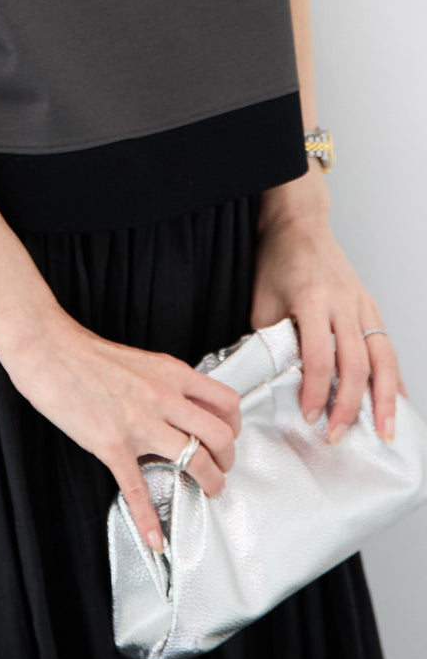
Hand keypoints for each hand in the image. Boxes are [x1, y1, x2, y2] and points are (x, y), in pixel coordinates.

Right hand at [4, 314, 242, 555]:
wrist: (48, 349)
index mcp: (170, 373)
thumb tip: (181, 406)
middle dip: (228, 460)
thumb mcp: (141, 360)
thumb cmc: (86, 353)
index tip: (229, 438)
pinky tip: (154, 536)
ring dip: (210, 483)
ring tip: (207, 491)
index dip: (235, 426)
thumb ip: (165, 383)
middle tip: (221, 469)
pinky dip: (149, 518)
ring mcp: (139, 422)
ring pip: (195, 460)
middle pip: (220, 435)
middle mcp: (162, 397)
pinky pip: (137, 489)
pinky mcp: (112, 444)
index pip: (225, 402)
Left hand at [251, 195, 407, 443]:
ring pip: (382, 358)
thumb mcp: (262, 299)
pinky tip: (397, 402)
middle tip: (338, 435)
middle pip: (355, 363)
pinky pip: (388, 346)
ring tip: (384, 432)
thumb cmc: (278, 259)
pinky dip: (394, 377)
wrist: (299, 223)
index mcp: (313, 300)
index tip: (309, 415)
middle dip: (348, 405)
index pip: (319, 357)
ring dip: (384, 399)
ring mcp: (362, 304)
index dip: (316, 391)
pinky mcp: (371, 305)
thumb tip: (271, 379)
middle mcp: (343, 303)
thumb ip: (270, 338)